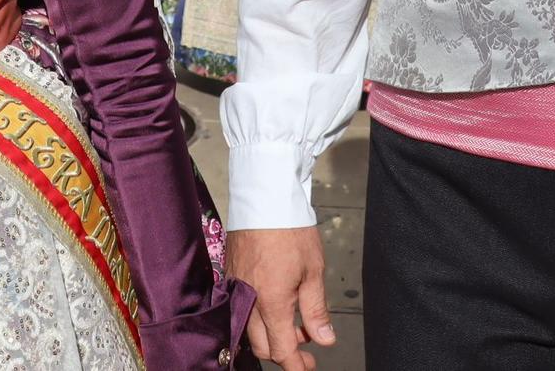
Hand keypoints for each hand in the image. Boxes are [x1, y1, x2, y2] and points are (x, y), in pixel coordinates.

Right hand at [227, 227, 334, 369]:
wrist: (264, 199)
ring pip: (248, 331)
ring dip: (270, 337)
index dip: (296, 365)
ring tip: (294, 325)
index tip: (309, 367)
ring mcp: (236, 290)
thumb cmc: (291, 231)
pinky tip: (274, 308)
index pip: (281, 350)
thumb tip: (324, 339)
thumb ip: (316, 310)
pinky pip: (240, 310)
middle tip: (306, 347)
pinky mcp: (230, 278)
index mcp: (271, 304)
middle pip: (262, 347)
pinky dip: (256, 319)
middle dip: (283, 353)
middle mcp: (249, 302)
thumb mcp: (313, 271)